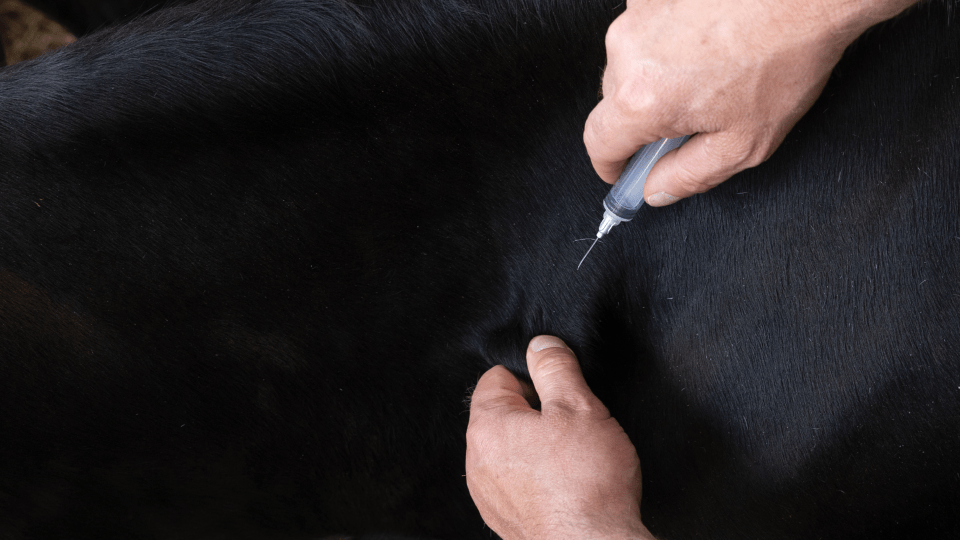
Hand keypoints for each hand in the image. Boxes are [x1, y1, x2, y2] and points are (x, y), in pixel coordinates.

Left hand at [465, 335, 652, 539]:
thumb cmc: (587, 482)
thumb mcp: (579, 407)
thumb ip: (556, 369)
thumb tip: (541, 344)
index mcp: (488, 426)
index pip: (497, 378)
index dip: (533, 376)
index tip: (560, 390)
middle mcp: (478, 461)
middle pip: (502, 414)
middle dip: (536, 413)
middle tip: (573, 425)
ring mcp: (489, 494)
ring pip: (510, 450)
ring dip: (537, 447)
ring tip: (573, 458)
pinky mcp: (505, 518)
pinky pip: (516, 482)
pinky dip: (537, 478)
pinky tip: (565, 484)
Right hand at [583, 0, 915, 205]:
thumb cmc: (785, 57)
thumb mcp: (743, 144)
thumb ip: (688, 176)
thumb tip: (656, 190)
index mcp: (642, 98)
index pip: (598, 143)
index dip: (610, 165)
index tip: (624, 171)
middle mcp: (628, 52)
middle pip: (612, 102)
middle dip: (642, 119)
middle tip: (688, 123)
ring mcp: (638, 15)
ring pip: (629, 65)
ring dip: (656, 78)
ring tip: (708, 74)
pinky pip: (647, 32)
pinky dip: (667, 44)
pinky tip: (707, 45)